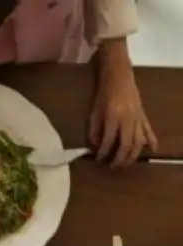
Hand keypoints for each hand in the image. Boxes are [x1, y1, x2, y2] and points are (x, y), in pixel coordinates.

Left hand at [90, 42, 156, 167]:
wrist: (119, 77)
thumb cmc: (104, 94)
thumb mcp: (94, 111)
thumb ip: (94, 129)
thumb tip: (94, 145)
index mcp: (114, 117)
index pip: (108, 140)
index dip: (103, 152)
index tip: (98, 159)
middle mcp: (128, 119)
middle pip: (127, 145)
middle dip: (120, 158)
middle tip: (113, 167)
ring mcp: (138, 118)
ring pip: (139, 141)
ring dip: (133, 155)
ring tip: (126, 164)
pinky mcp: (144, 116)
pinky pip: (149, 130)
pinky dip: (152, 141)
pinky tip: (152, 150)